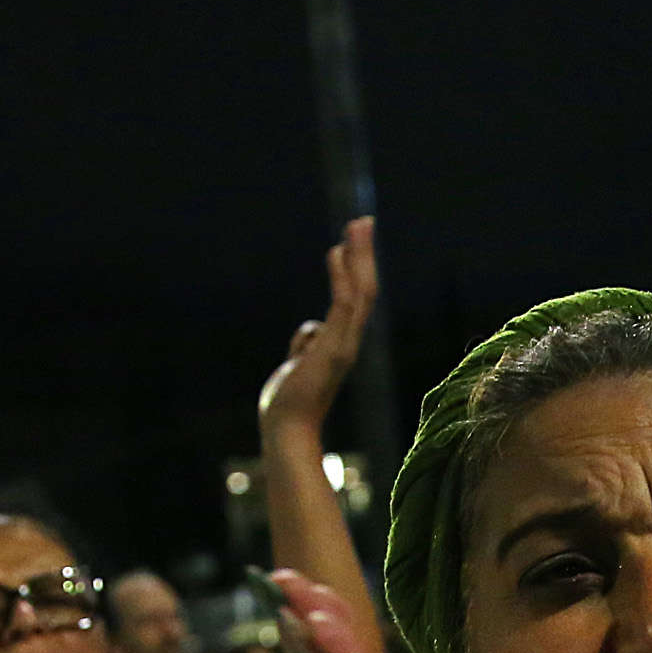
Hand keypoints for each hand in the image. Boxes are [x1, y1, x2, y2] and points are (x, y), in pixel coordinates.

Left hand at [260, 217, 376, 444]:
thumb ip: (305, 345)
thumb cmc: (290, 404)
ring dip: (358, 256)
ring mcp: (344, 345)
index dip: (356, 267)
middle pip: (364, 288)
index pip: (355, 298)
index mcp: (342, 343)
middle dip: (363, 253)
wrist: (287, 432)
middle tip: (363, 221)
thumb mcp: (296, 365)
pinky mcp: (333, 350)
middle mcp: (349, 341)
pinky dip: (341, 278)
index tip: (352, 240)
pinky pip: (342, 306)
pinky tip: (336, 253)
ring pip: (359, 292)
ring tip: (357, 226)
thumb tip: (308, 331)